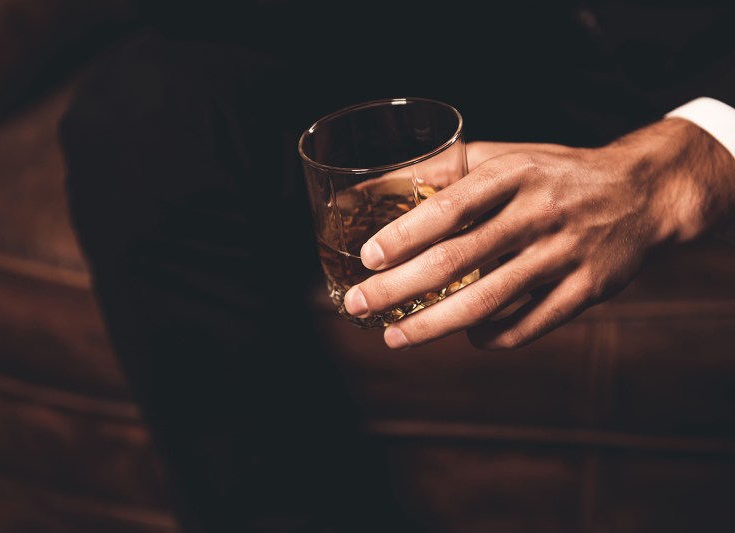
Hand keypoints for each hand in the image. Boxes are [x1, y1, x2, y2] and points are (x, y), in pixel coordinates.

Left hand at [343, 118, 734, 349]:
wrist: (641, 192)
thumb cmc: (556, 175)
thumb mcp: (508, 157)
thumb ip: (449, 170)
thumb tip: (379, 184)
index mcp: (514, 175)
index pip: (449, 207)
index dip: (404, 234)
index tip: (368, 258)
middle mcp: (538, 214)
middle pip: (457, 260)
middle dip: (400, 289)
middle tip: (359, 306)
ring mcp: (564, 254)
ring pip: (489, 301)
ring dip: (434, 325)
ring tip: (395, 338)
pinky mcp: (586, 289)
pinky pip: (530, 324)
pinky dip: (492, 337)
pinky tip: (468, 336)